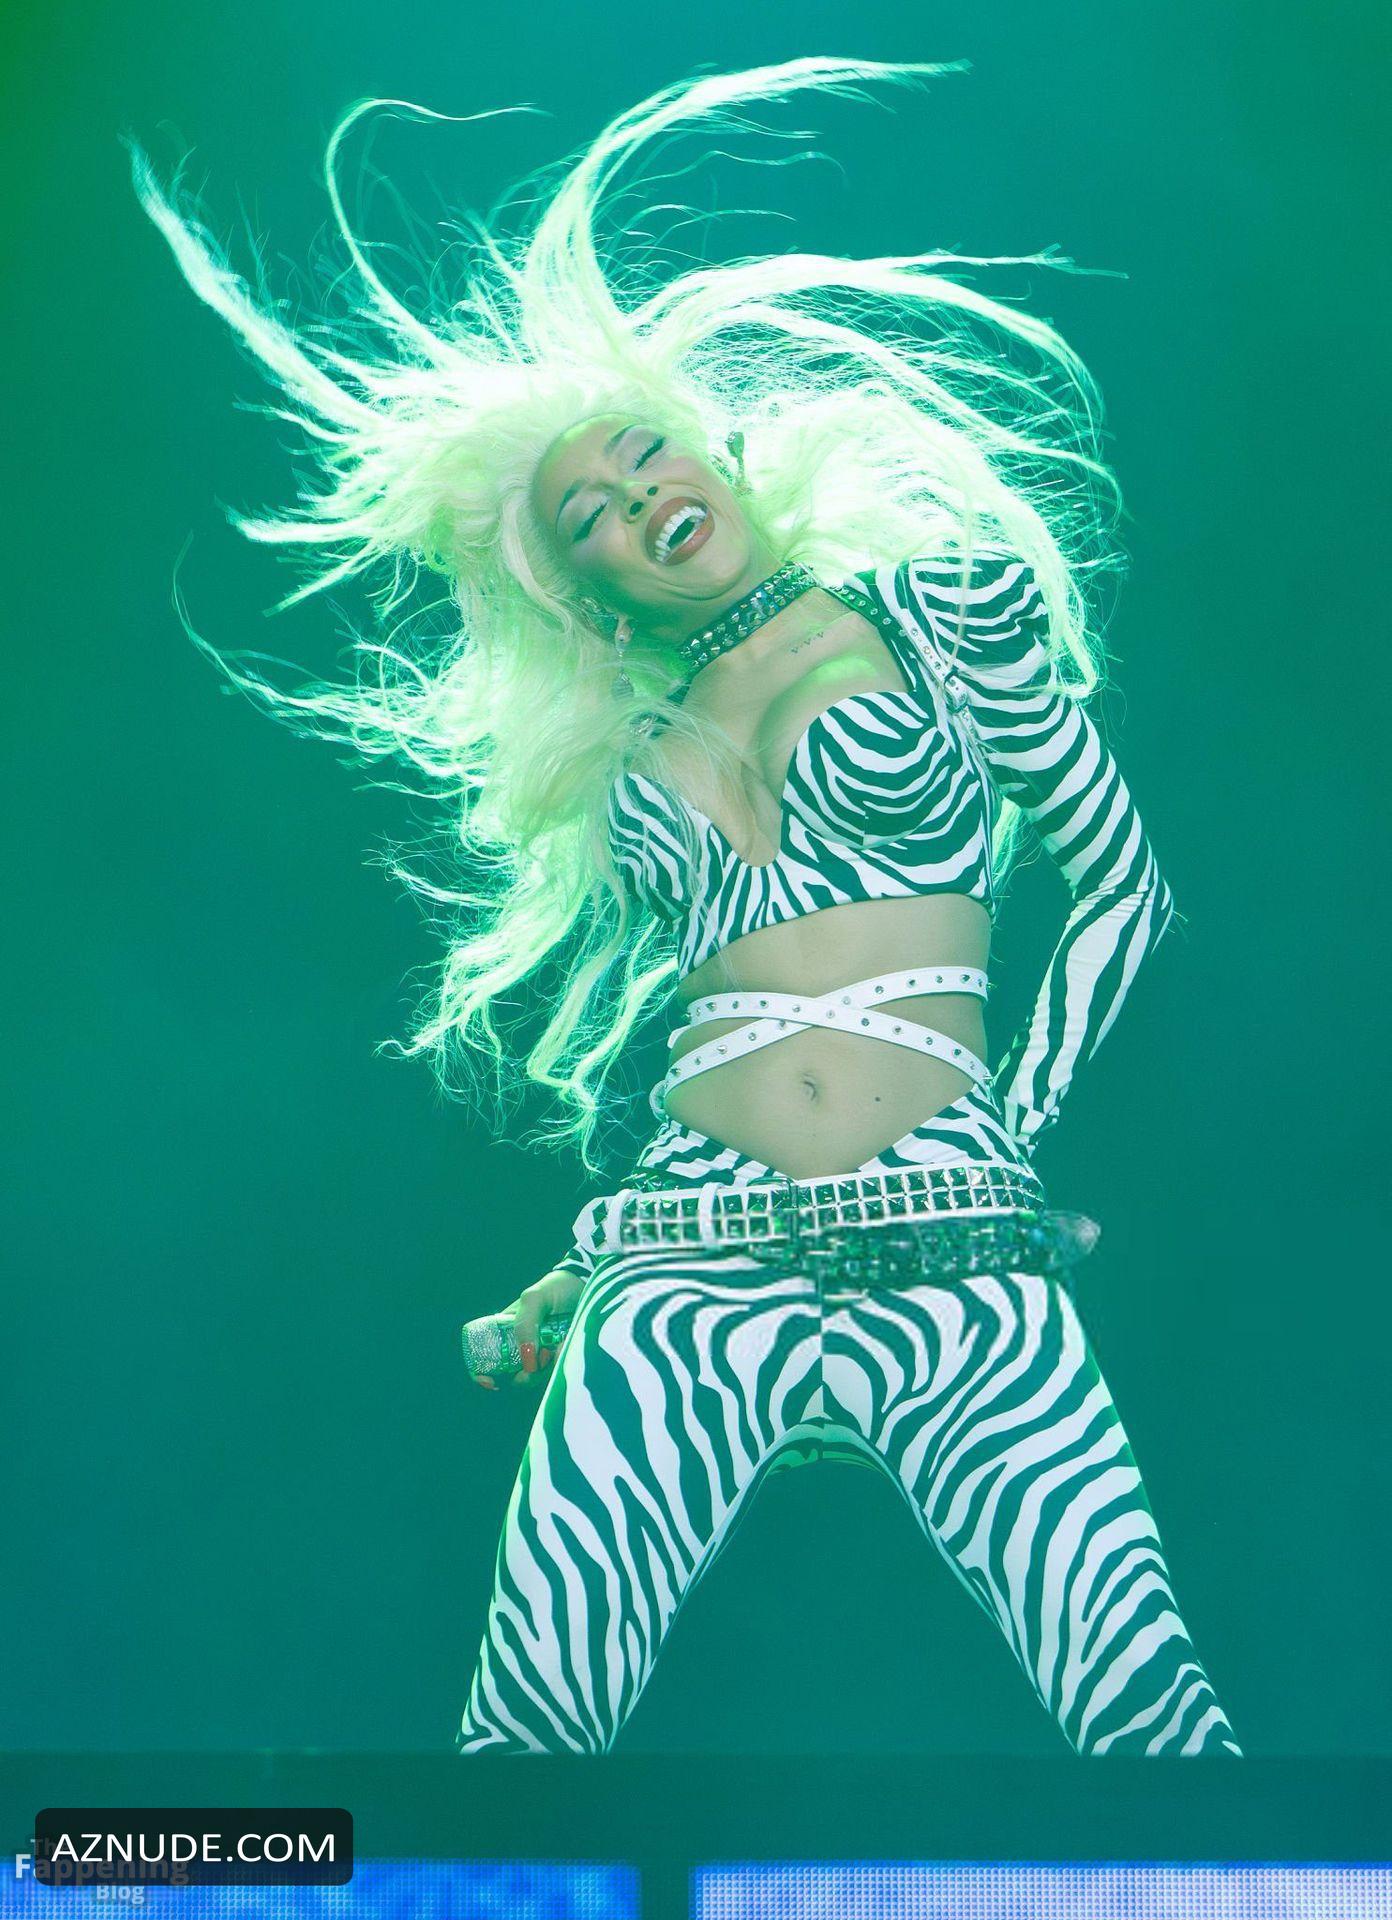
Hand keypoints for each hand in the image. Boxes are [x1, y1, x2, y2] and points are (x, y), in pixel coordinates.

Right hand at [472, 1267, 586, 1393]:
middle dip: (522, 1378)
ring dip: (545, 1368)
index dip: (482, 1374)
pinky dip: (561, 1362)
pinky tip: (566, 1345)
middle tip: (534, 1366)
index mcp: (506, 1333)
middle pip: (512, 1377)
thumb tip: (526, 1357)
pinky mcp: (562, 1362)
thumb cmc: (555, 1289)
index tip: (490, 1381)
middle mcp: (522, 1349)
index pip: (485, 1360)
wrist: (586, 1287)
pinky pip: (558, 1373)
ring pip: (536, 1379)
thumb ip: (525, 1323)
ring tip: (558, 1344)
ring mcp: (543, 1358)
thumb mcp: (533, 1298)